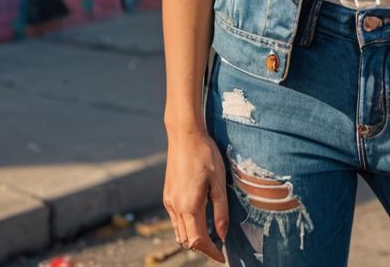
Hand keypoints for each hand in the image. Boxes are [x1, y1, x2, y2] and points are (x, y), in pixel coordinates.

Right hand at [163, 128, 227, 262]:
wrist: (184, 135)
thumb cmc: (205, 154)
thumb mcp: (219, 181)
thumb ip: (221, 210)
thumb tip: (223, 234)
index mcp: (190, 205)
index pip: (199, 240)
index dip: (211, 252)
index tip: (222, 257)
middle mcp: (176, 207)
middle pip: (187, 240)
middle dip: (202, 247)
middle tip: (218, 247)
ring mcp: (169, 201)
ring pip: (179, 232)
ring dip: (192, 238)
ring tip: (209, 236)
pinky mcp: (167, 194)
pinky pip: (174, 220)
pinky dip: (185, 227)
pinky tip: (197, 219)